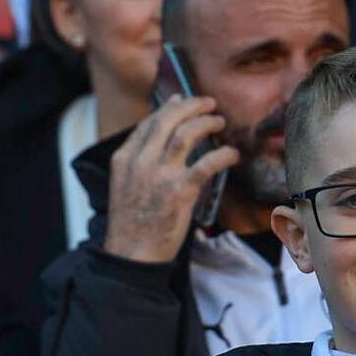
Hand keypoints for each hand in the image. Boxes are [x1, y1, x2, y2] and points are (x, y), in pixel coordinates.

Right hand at [101, 96, 239, 263]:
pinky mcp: (180, 192)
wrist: (132, 254)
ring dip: (205, 122)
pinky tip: (232, 154)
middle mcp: (140, 162)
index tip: (181, 100)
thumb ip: (138, 164)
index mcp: (123, 159)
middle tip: (208, 102)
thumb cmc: (131, 225)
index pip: (148, 123)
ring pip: (185, 134)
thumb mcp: (124, 187)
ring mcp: (160, 176)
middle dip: (190, 106)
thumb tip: (160, 145)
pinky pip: (206, 164)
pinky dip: (223, 155)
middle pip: (166, 120)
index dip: (168, 108)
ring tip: (219, 121)